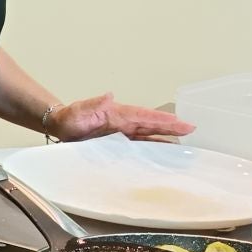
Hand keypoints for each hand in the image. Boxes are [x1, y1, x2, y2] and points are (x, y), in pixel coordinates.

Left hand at [47, 94, 194, 142]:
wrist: (60, 127)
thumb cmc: (70, 117)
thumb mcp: (79, 110)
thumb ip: (94, 104)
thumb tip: (109, 95)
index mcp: (117, 114)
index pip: (143, 116)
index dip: (160, 119)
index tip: (178, 121)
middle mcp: (124, 123)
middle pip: (151, 125)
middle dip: (170, 127)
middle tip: (191, 128)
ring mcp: (123, 134)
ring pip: (148, 136)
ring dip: (165, 139)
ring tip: (184, 145)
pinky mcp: (119, 144)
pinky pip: (139, 146)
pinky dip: (152, 150)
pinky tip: (163, 156)